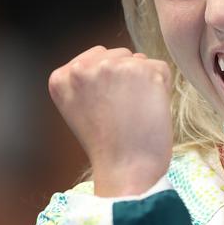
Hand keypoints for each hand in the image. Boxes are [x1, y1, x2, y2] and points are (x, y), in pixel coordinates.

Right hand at [48, 45, 173, 195]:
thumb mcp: (79, 109)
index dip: (109, 84)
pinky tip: (150, 111)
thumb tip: (111, 58)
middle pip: (118, 55)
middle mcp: (83, 68)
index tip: (107, 109)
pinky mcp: (143, 71)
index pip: (95, 57)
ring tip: (135, 113)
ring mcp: (113, 67)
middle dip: (126, 79)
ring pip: (139, 61)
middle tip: (123, 114)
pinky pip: (161, 69)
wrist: (127, 169)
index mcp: (61, 77)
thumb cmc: (109, 147)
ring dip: (144, 82)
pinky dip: (162, 88)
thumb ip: (86, 81)